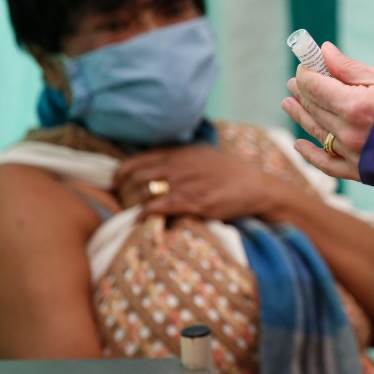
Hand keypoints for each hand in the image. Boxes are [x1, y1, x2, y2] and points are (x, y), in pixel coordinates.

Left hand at [112, 144, 281, 221]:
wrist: (257, 187)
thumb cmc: (229, 173)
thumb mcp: (202, 155)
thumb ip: (177, 158)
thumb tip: (152, 164)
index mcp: (179, 153)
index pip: (136, 161)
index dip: (120, 175)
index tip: (116, 185)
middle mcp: (179, 166)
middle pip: (135, 179)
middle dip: (124, 193)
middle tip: (123, 204)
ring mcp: (186, 185)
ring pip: (144, 194)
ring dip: (132, 206)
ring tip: (131, 215)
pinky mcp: (195, 203)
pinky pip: (160, 208)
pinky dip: (145, 215)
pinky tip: (141, 221)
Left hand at [281, 42, 373, 180]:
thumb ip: (350, 69)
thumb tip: (324, 52)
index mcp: (354, 106)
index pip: (315, 86)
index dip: (307, 72)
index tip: (307, 64)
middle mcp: (348, 132)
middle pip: (314, 108)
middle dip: (302, 91)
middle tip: (294, 82)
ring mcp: (352, 154)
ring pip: (317, 132)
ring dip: (300, 116)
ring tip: (288, 103)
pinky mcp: (360, 171)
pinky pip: (327, 164)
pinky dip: (311, 155)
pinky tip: (299, 145)